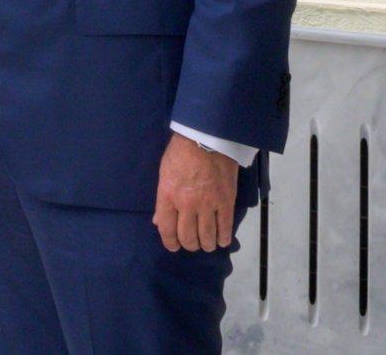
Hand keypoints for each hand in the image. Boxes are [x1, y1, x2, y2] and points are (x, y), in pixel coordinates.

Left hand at [153, 132, 238, 251]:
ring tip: (206, 244)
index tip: (174, 246)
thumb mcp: (164, 174)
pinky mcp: (226, 202)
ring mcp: (207, 204)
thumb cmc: (180, 154)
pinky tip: (221, 240)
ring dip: (206, 244)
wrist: (206, 139)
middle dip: (189, 244)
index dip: (170, 243)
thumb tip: (159, 222)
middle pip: (188, 237)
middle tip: (192, 243)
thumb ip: (162, 201)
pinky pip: (225, 228)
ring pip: (207, 236)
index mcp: (167, 196)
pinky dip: (223, 238)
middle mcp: (186, 204)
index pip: (167, 229)